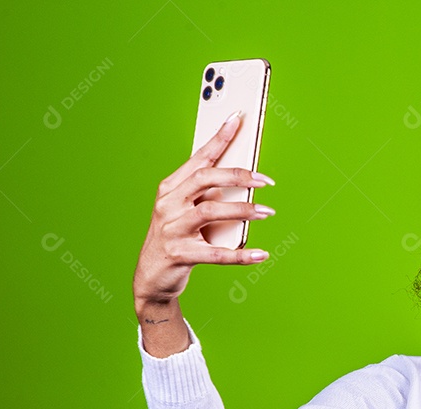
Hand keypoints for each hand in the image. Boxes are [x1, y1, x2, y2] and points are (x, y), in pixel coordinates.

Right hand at [132, 111, 275, 309]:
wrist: (152, 276)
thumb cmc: (177, 238)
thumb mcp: (186, 211)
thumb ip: (207, 195)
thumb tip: (244, 178)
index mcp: (170, 188)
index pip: (198, 157)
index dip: (219, 138)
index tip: (238, 119)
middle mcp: (168, 204)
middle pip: (205, 179)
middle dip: (238, 175)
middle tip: (266, 180)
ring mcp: (172, 229)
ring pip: (211, 212)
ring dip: (243, 210)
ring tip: (267, 212)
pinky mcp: (180, 254)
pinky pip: (216, 254)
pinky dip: (240, 255)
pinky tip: (260, 254)